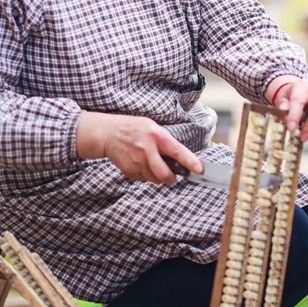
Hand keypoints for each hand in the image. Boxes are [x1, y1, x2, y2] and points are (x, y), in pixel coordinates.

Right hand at [76, 112, 203, 184]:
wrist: (108, 134)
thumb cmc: (133, 128)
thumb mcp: (151, 126)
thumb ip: (165, 141)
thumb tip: (179, 158)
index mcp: (156, 136)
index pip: (177, 151)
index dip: (189, 161)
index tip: (199, 169)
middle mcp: (147, 150)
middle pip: (164, 175)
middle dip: (171, 179)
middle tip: (172, 176)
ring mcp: (137, 162)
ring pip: (155, 180)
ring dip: (158, 177)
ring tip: (152, 164)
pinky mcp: (129, 171)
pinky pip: (144, 180)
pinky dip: (147, 176)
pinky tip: (141, 164)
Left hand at [264, 75, 307, 142]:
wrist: (304, 90)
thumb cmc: (292, 96)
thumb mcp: (283, 98)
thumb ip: (283, 108)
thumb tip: (285, 120)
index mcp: (303, 87)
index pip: (299, 101)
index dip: (295, 116)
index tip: (291, 129)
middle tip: (302, 137)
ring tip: (306, 130)